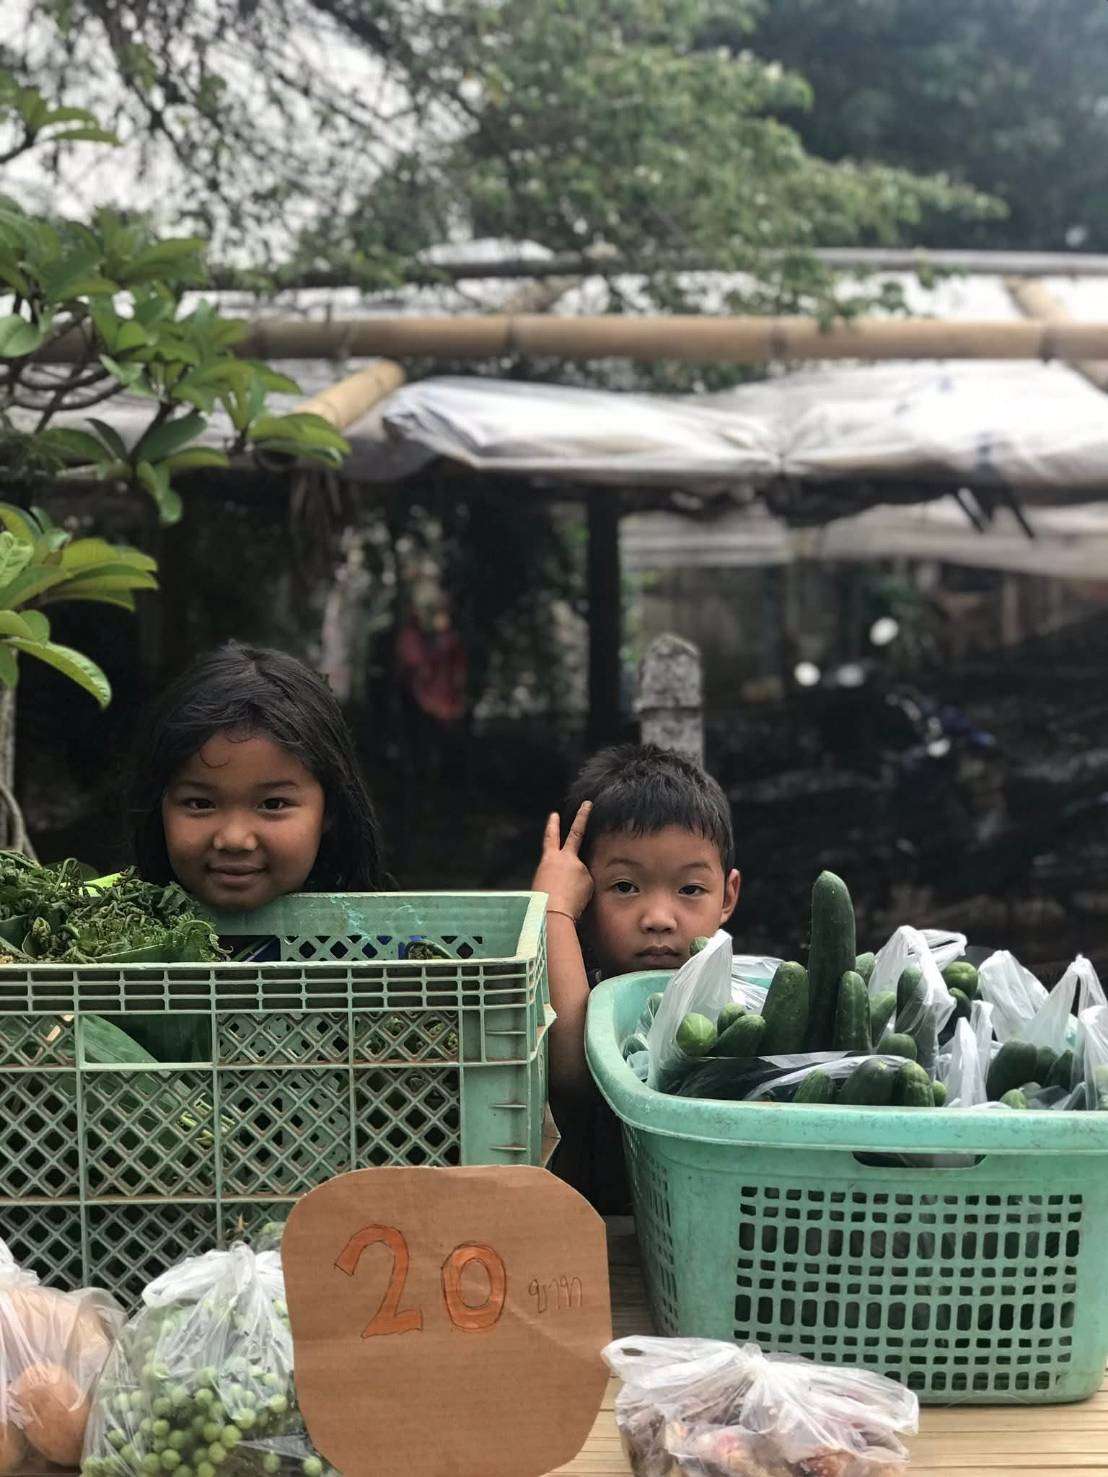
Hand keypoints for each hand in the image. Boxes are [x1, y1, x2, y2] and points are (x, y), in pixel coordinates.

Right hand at [532, 801, 592, 920]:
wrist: (552, 911)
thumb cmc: (542, 901)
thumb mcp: (543, 883)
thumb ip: (556, 875)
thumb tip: (570, 878)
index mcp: (549, 859)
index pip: (550, 838)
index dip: (552, 826)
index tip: (554, 815)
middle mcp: (566, 858)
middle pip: (576, 833)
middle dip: (582, 816)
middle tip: (588, 804)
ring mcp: (580, 866)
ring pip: (581, 875)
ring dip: (575, 887)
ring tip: (566, 900)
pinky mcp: (589, 878)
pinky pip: (586, 887)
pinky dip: (581, 895)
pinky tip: (574, 902)